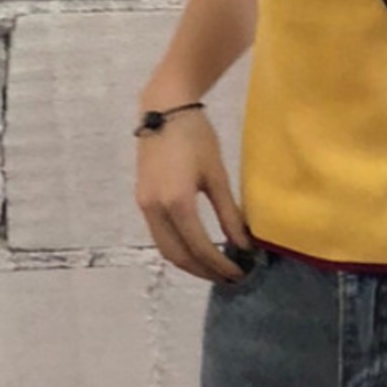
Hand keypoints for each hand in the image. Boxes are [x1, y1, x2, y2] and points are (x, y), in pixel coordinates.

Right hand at [134, 108, 253, 283]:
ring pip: (165, 249)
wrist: (164, 108)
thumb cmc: (196, 137)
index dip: (220, 265)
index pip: (200, 247)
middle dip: (203, 271)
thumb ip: (229, 213)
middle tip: (228, 277)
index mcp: (176, 202)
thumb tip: (244, 245)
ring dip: (189, 263)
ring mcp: (144, 205)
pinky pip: (159, 236)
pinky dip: (178, 248)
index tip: (240, 273)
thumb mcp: (217, 176)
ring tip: (214, 268)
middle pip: (178, 256)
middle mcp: (155, 208)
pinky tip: (196, 249)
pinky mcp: (142, 200)